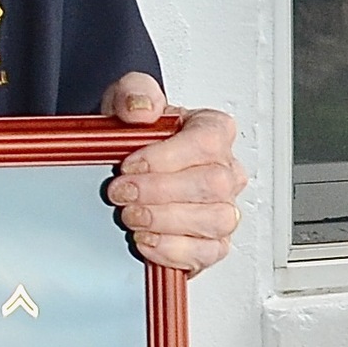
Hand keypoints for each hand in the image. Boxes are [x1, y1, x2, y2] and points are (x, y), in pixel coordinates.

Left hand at [101, 72, 245, 276]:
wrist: (122, 167)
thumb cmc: (134, 136)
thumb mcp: (125, 101)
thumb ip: (134, 94)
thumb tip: (141, 109)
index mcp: (213, 131)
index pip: (207, 142)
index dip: (166, 156)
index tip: (129, 164)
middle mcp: (226, 171)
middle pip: (212, 184)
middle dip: (158, 192)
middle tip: (121, 193)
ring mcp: (222, 208)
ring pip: (214, 220)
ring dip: (164, 220)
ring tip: (130, 215)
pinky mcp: (212, 243)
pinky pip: (207, 253)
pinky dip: (172, 249)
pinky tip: (145, 239)